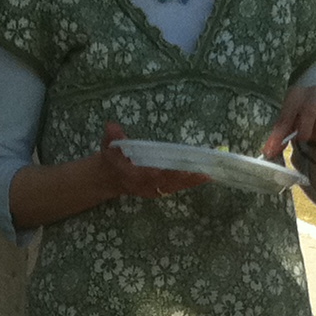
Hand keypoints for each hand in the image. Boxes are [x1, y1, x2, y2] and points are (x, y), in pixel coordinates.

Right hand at [87, 122, 207, 202]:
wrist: (109, 178)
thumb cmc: (111, 159)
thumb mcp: (107, 145)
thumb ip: (112, 136)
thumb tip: (112, 126)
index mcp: (131, 176)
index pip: (146, 175)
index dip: (158, 174)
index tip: (169, 171)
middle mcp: (144, 185)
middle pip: (166, 183)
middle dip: (183, 179)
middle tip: (201, 173)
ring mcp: (153, 189)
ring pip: (174, 187)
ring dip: (190, 182)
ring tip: (207, 175)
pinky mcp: (160, 189)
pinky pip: (176, 187)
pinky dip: (189, 183)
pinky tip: (203, 177)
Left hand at [262, 83, 315, 161]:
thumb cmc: (303, 126)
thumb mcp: (288, 132)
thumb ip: (278, 140)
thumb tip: (268, 153)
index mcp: (295, 95)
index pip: (287, 112)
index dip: (282, 131)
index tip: (276, 147)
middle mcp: (311, 92)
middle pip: (309, 106)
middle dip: (305, 125)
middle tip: (303, 138)